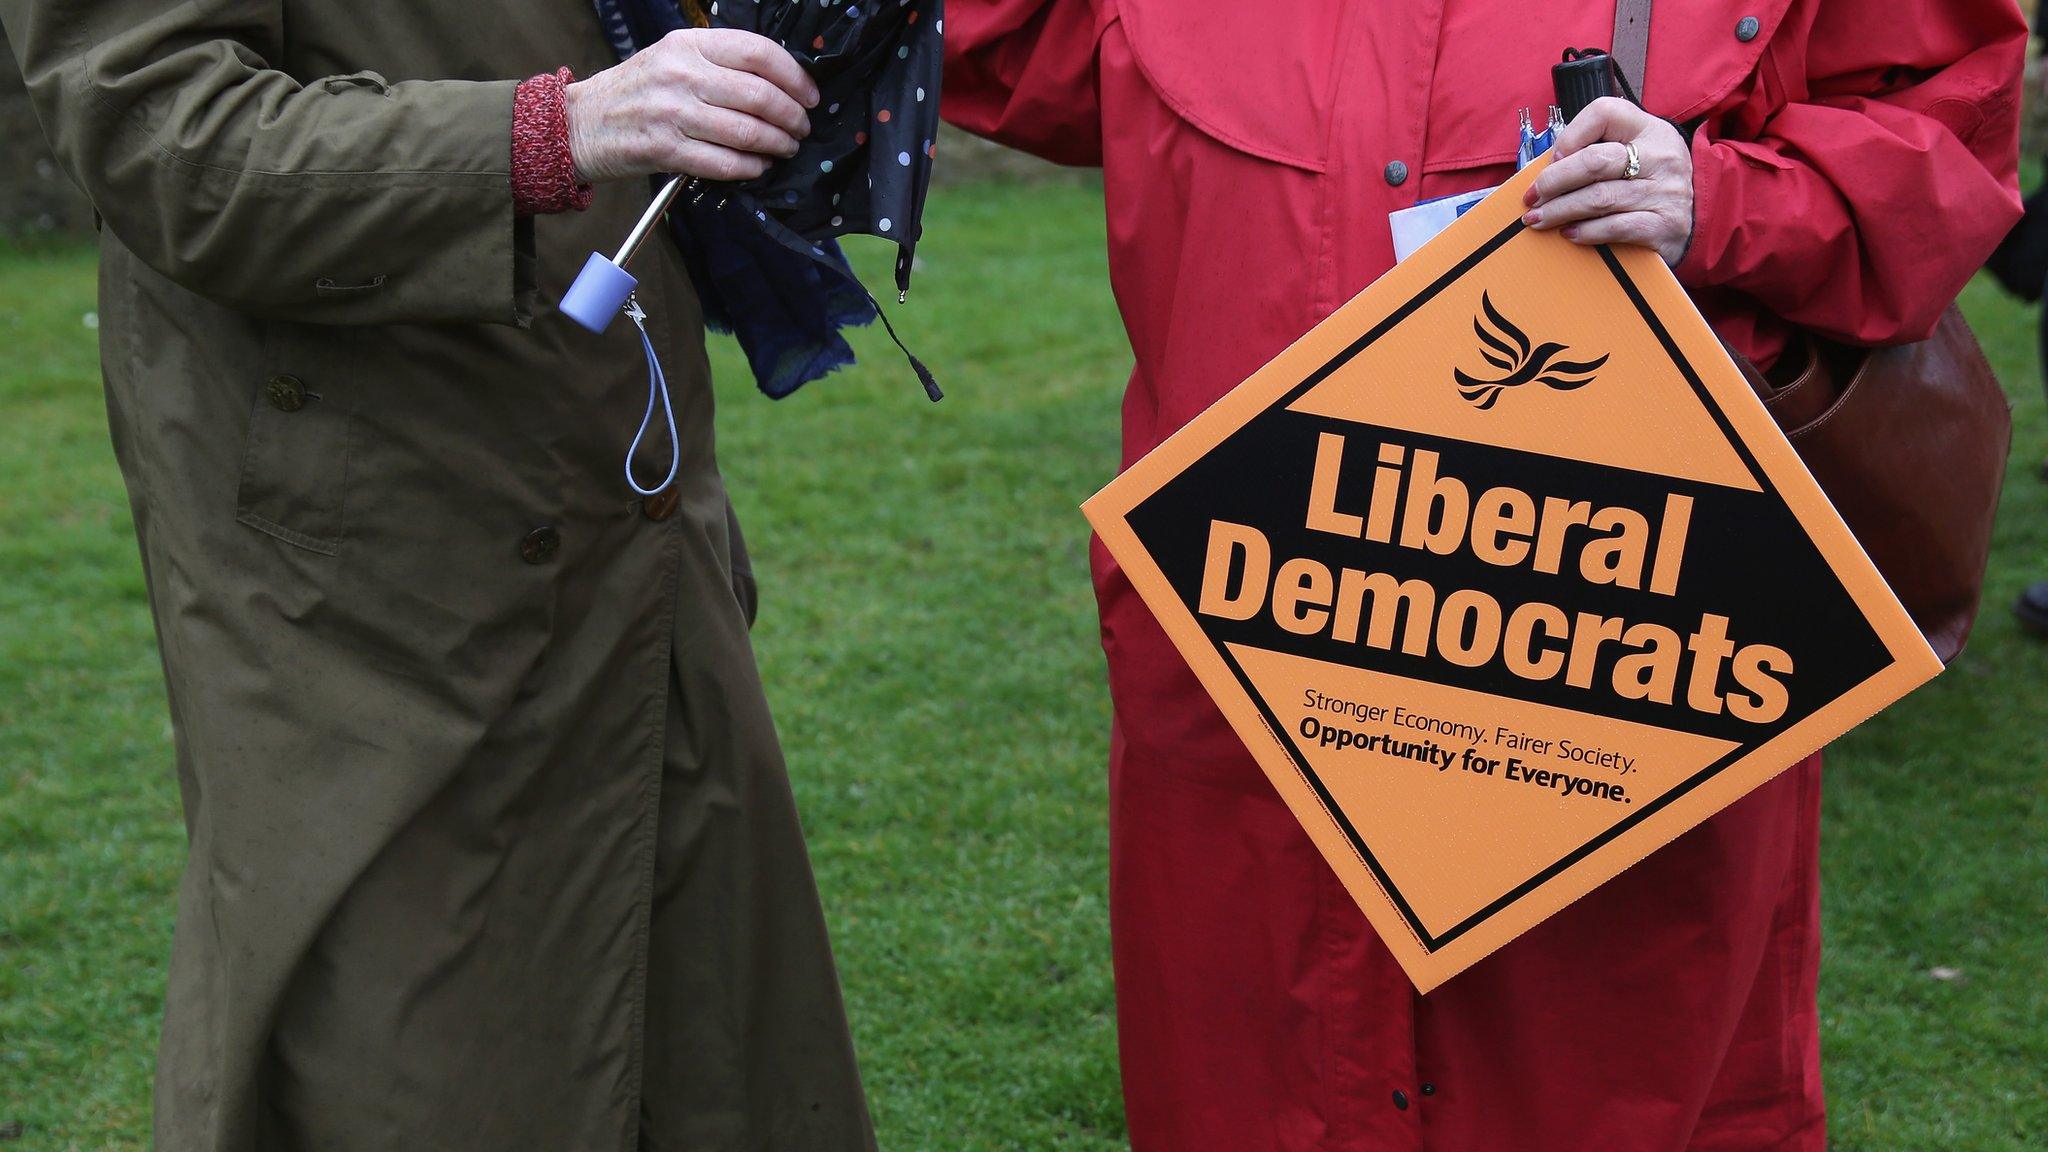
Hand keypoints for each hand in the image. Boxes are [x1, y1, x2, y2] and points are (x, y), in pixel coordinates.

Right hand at [563, 28, 819, 184]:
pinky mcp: (666, 151)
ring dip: (778, 145)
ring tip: (785, 148)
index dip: (795, 76)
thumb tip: (779, 82)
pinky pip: (726, 164)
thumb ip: (720, 61)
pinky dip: (752, 168)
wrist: (581, 123)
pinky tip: (759, 167)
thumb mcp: (673, 56)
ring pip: (748, 132)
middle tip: (801, 128)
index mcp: (689, 44)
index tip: (809, 95)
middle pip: (760, 95)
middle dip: (792, 117)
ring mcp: (673, 114)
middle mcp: (682, 75)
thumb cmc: (636, 91)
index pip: (758, 53)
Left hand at [1522, 97, 1693, 266]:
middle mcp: (1660, 156)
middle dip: (1554, 181)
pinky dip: (1586, 231)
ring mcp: (1664, 191)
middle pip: (1594, 161)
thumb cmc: (1650, 182)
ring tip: (1538, 219)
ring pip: (1599, 198)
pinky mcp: (1662, 225)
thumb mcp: (1635, 151)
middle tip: (1533, 197)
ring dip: (1560, 211)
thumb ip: (1599, 150)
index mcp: (1649, 128)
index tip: (1553, 158)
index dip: (1571, 134)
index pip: (1604, 113)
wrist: (1698, 218)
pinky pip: (1615, 227)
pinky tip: (1569, 233)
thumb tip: (1546, 168)